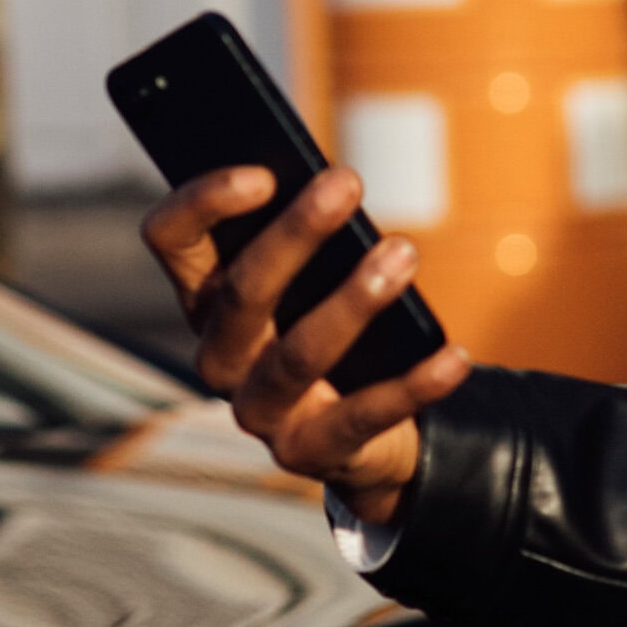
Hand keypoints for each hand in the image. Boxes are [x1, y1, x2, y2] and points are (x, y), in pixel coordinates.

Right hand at [141, 164, 468, 524]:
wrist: (364, 434)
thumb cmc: (334, 323)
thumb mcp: (316, 278)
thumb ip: (312, 235)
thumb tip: (338, 182)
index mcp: (207, 298)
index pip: (171, 239)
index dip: (204, 203)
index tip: (265, 173)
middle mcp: (219, 356)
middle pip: (242, 290)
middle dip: (296, 233)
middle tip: (348, 182)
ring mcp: (258, 410)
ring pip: (298, 353)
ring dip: (355, 300)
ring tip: (404, 253)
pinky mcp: (308, 453)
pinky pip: (364, 416)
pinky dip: (414, 384)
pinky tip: (454, 356)